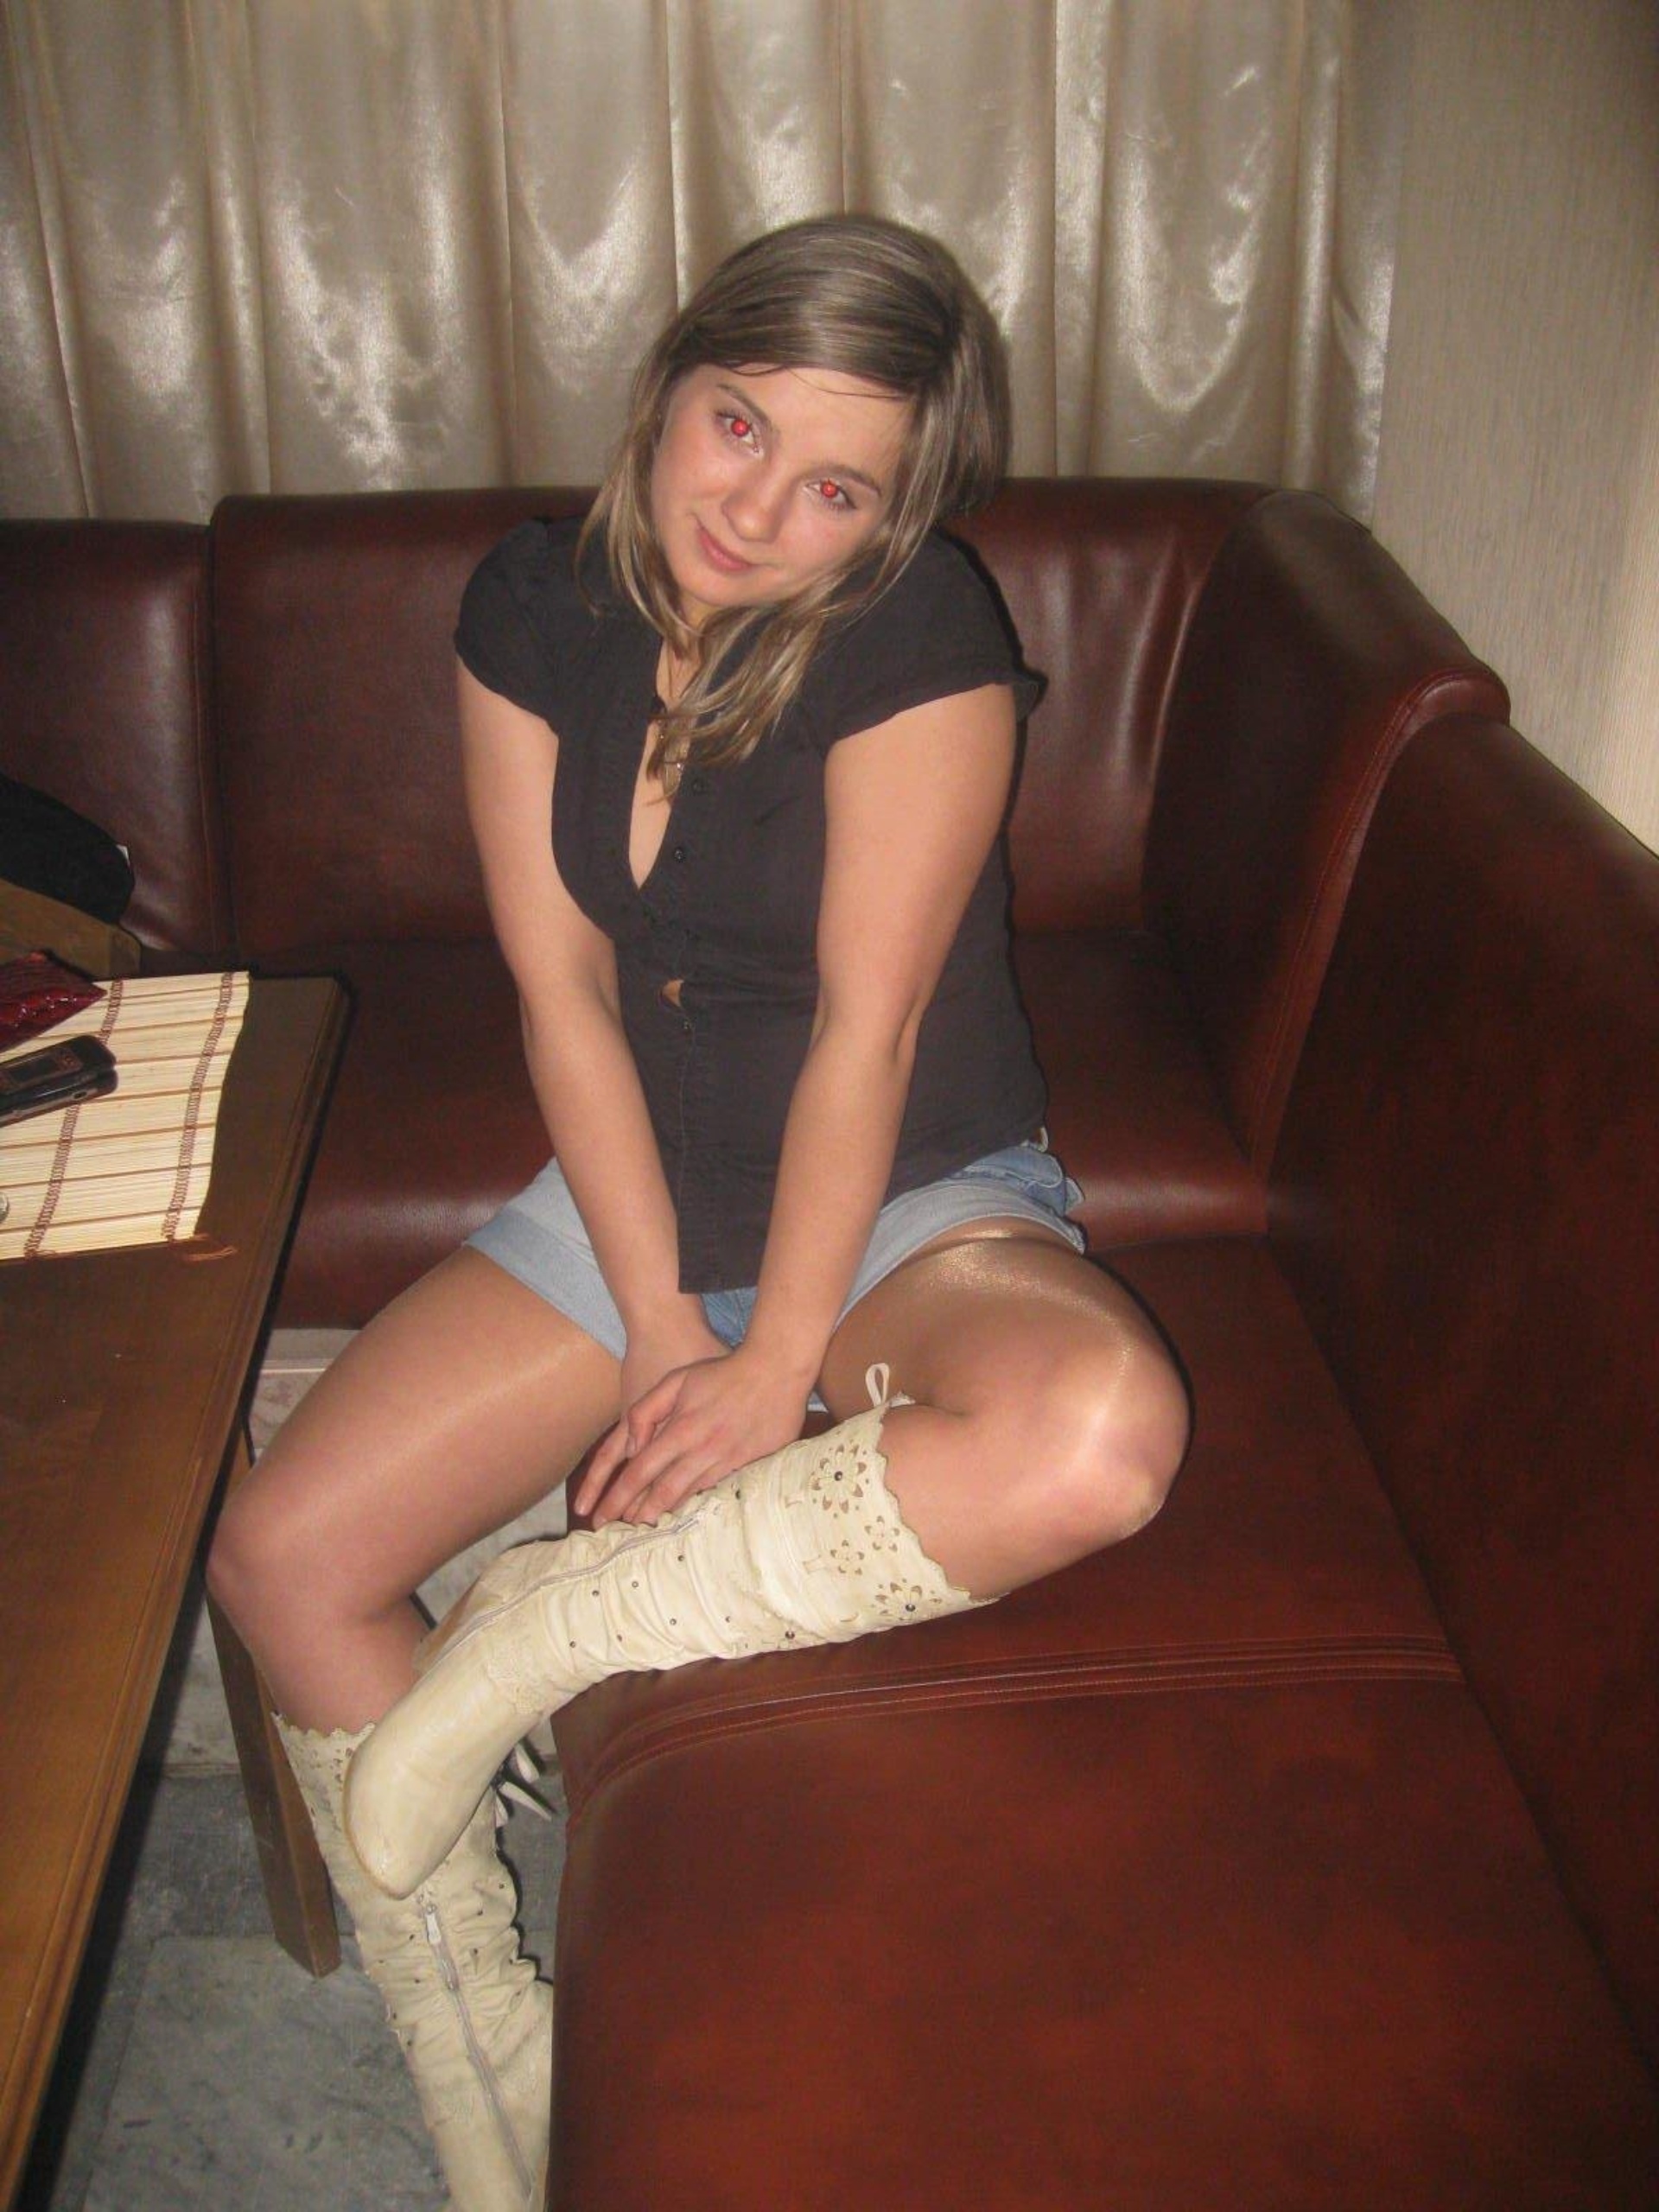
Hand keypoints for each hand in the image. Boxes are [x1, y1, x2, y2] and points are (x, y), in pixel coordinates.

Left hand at [577, 1344, 812, 1528]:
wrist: (776, 1369)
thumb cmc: (723, 1373)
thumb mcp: (677, 1380)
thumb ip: (645, 1411)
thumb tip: (632, 1448)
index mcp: (681, 1429)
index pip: (641, 1472)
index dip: (618, 1497)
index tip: (602, 1518)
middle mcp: (702, 1450)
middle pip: (664, 1492)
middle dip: (639, 1515)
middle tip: (620, 1533)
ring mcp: (728, 1460)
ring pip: (691, 1496)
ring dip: (667, 1513)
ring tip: (647, 1528)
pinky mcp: (751, 1465)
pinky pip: (718, 1490)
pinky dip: (699, 1503)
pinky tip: (688, 1513)